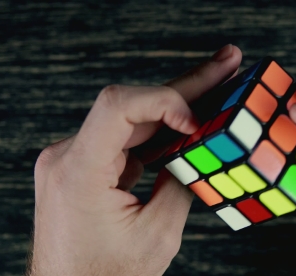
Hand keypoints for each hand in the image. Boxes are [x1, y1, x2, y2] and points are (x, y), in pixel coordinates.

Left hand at [29, 45, 241, 275]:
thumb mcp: (157, 234)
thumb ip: (181, 182)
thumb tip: (202, 147)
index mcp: (78, 172)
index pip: (118, 106)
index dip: (164, 101)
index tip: (197, 123)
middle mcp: (68, 156)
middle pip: (132, 105)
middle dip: (187, 85)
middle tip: (228, 61)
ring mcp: (74, 159)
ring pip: (133, 118)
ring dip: (178, 104)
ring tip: (220, 82)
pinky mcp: (85, 166)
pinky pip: (128, 138)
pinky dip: (162, 131)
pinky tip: (193, 119)